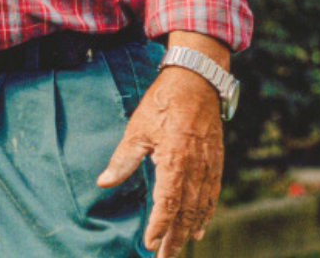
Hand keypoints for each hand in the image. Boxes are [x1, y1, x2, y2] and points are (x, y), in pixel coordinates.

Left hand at [95, 65, 224, 257]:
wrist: (196, 79)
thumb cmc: (162, 102)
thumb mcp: (137, 129)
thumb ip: (123, 160)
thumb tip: (103, 182)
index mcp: (174, 160)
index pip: (167, 203)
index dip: (158, 227)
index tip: (149, 244)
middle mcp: (195, 167)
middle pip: (186, 212)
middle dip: (174, 237)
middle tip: (164, 257)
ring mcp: (208, 165)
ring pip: (201, 206)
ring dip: (190, 230)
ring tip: (180, 248)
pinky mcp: (216, 160)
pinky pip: (213, 193)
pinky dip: (207, 213)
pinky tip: (200, 227)